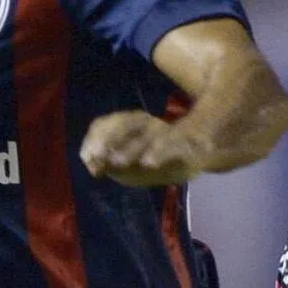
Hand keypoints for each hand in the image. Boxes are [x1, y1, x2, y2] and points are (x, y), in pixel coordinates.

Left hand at [80, 110, 206, 186]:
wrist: (201, 155)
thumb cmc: (159, 157)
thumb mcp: (130, 161)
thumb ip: (110, 162)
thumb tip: (91, 165)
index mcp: (133, 124)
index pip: (110, 122)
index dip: (96, 137)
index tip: (86, 156)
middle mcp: (149, 123)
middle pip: (126, 123)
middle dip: (108, 140)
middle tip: (97, 158)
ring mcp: (169, 131)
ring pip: (147, 134)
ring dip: (130, 148)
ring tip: (115, 162)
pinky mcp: (187, 142)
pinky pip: (174, 143)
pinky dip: (160, 151)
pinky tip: (148, 163)